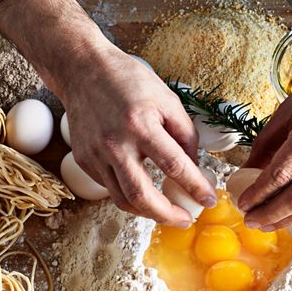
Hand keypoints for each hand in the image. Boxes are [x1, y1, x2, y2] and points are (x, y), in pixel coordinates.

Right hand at [52, 45, 215, 225]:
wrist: (82, 70)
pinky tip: (142, 190)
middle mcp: (115, 144)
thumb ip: (185, 134)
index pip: (174, 166)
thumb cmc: (128, 80)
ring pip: (122, 200)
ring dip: (148, 212)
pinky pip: (109, 187)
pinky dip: (129, 195)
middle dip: (168, 215)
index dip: (195, 187)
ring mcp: (95, 154)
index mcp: (140, 125)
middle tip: (185, 220)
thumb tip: (194, 167)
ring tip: (166, 212)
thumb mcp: (167, 99)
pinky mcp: (84, 160)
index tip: (208, 200)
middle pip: (142, 196)